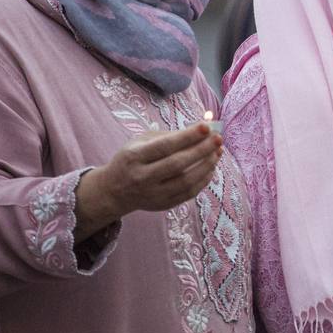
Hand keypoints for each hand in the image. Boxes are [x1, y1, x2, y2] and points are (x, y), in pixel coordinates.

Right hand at [76, 124, 221, 237]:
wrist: (114, 191)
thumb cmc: (133, 158)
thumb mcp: (141, 142)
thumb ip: (169, 135)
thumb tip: (202, 130)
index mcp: (133, 157)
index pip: (164, 146)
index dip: (187, 137)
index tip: (207, 127)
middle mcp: (142, 177)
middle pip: (177, 164)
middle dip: (202, 150)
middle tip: (218, 138)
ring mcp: (152, 194)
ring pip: (186, 181)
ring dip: (207, 165)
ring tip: (217, 151)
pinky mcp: (163, 205)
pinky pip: (189, 193)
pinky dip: (203, 180)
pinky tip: (211, 167)